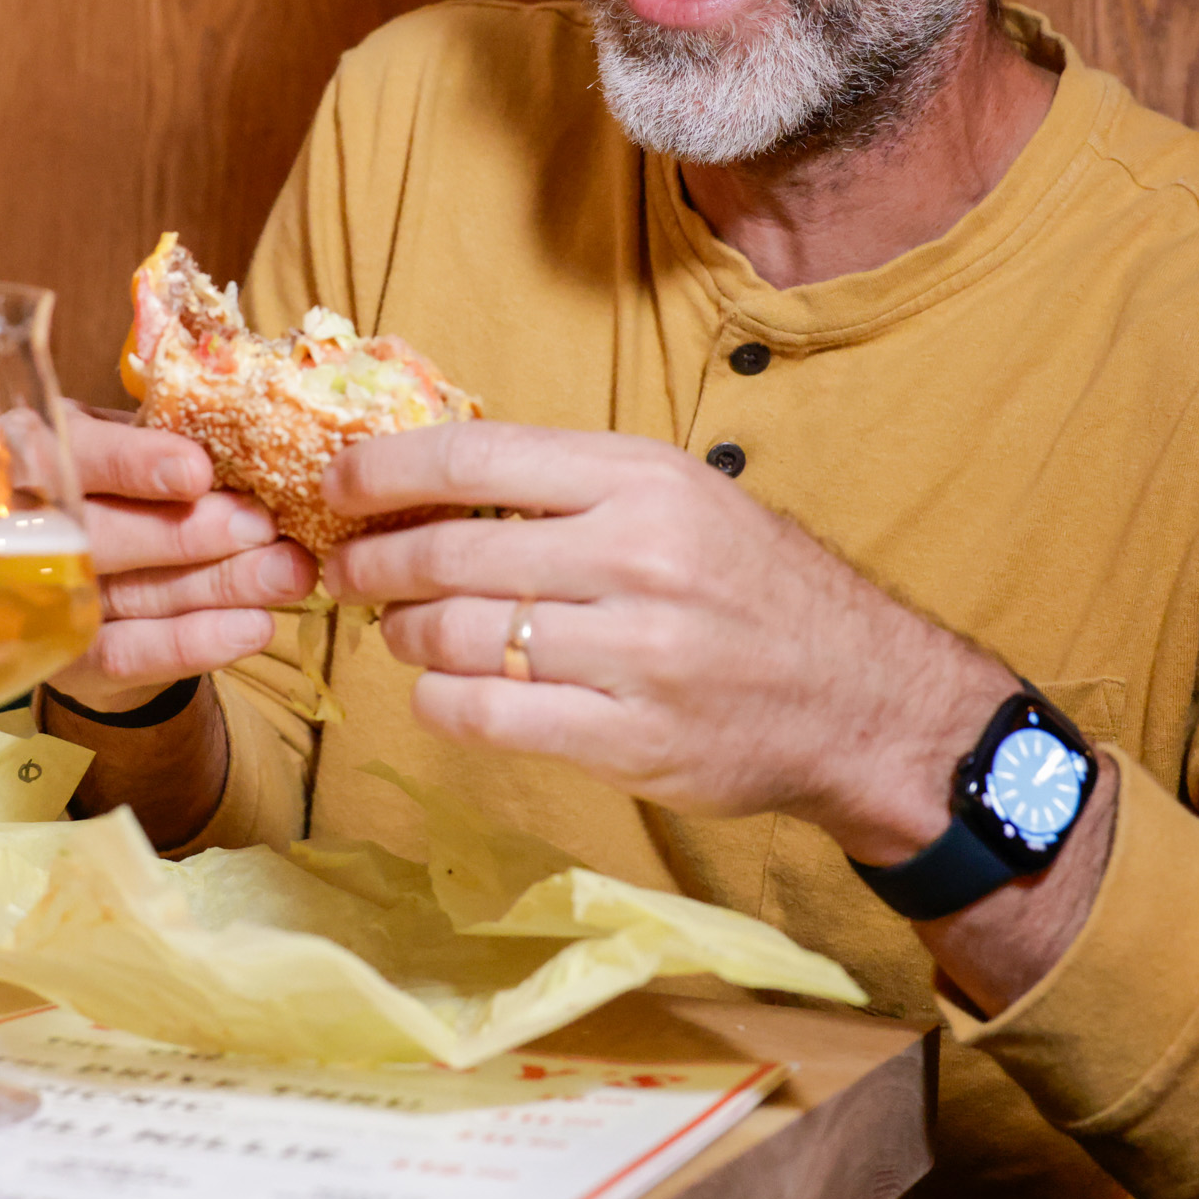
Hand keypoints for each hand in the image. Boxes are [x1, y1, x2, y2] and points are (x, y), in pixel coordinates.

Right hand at [55, 404, 317, 711]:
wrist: (97, 574)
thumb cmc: (123, 485)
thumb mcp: (134, 445)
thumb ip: (172, 439)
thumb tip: (252, 438)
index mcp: (31, 447)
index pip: (68, 455)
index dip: (130, 463)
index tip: (198, 471)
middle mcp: (16, 524)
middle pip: (96, 536)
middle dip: (184, 533)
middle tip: (260, 528)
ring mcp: (35, 598)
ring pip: (124, 595)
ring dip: (214, 586)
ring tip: (285, 574)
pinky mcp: (65, 659)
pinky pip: (127, 654)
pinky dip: (194, 643)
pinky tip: (254, 627)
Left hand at [318, 422, 1014, 859]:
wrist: (863, 697)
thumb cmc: (754, 588)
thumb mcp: (681, 498)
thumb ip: (571, 487)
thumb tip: (432, 478)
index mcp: (642, 480)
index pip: (474, 458)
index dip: (382, 470)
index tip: (335, 484)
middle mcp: (637, 558)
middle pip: (448, 554)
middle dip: (376, 562)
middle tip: (353, 570)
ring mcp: (635, 654)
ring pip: (457, 638)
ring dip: (407, 635)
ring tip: (407, 629)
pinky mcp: (631, 739)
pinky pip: (488, 718)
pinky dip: (440, 702)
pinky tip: (442, 689)